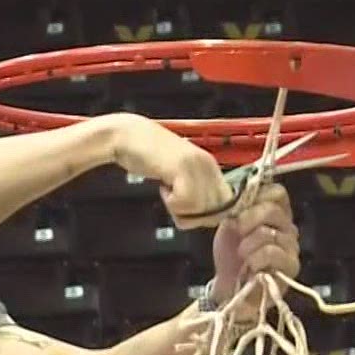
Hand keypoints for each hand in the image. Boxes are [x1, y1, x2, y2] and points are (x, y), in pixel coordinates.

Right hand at [104, 114, 233, 228]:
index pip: (228, 205)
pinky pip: (185, 201)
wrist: (127, 136)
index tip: (188, 209)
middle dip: (195, 216)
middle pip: (215, 211)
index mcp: (212, 167)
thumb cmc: (148, 157)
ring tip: (168, 191)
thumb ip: (197, 191)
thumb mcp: (180, 175)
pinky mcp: (181, 167)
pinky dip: (171, 203)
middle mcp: (209, 165)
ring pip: (201, 209)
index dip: (208, 216)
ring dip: (180, 209)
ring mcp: (196, 165)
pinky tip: (163, 188)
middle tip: (176, 202)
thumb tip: (210, 218)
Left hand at [211, 188, 300, 301]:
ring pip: (269, 233)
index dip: (257, 196)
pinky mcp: (292, 265)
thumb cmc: (232, 255)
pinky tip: (251, 266)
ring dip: (248, 244)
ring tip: (242, 254)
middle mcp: (287, 227)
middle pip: (273, 209)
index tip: (239, 208)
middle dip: (248, 218)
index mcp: (275, 213)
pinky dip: (256, 258)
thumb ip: (238, 209)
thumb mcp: (230, 227)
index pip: (277, 192)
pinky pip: (273, 253)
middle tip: (236, 230)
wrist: (230, 287)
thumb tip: (242, 195)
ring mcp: (292, 246)